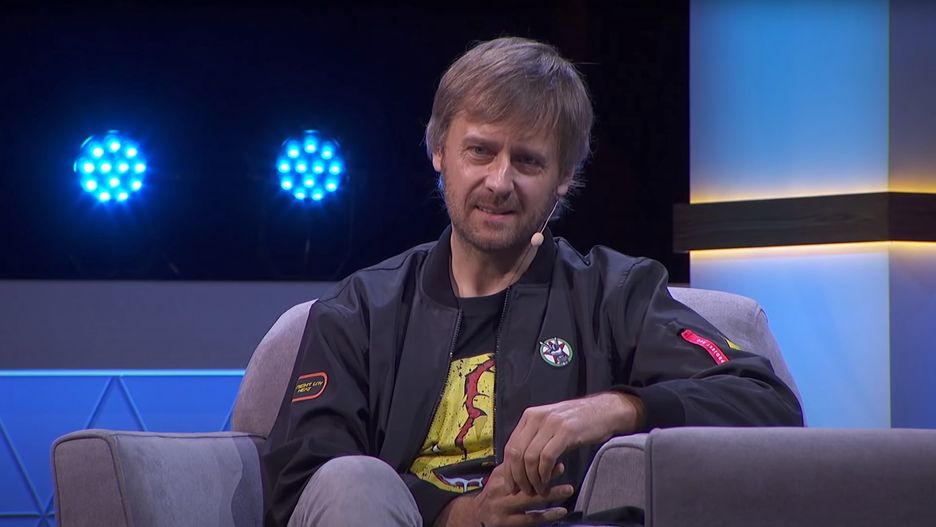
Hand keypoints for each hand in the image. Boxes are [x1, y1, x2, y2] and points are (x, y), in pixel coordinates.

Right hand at [437, 462, 571, 526]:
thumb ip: (515, 467)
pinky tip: (561, 512)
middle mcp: (501, 492)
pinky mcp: (509, 523)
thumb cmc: (493, 494)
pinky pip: (531, 519)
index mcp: (500, 477)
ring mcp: (504, 508)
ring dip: (550, 494)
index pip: (518, 466)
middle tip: (563, 468)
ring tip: (568, 489)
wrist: (476, 516)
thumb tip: (540, 452)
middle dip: (545, 474)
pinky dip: (547, 515)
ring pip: (530, 500)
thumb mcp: (499, 477)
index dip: (537, 460)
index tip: (552, 453)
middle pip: (525, 481)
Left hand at [503, 391, 642, 495]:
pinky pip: (547, 457)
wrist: (604, 411)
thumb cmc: (578, 422)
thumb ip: (534, 440)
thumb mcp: (550, 426)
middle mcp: (536, 417)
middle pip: (516, 453)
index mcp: (530, 416)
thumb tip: (518, 466)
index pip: (510, 446)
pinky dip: (544, 474)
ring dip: (532, 479)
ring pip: (530, 457)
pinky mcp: (566, 432)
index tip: (511, 486)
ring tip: (538, 490)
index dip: (508, 469)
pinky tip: (547, 482)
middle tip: (523, 491)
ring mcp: (551, 423)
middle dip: (517, 477)